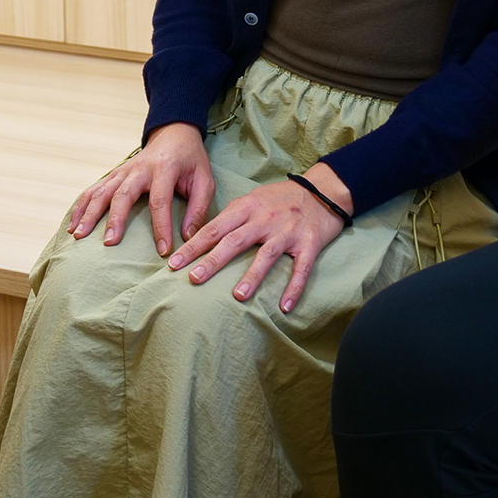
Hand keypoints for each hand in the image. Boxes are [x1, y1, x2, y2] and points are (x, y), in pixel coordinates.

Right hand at [67, 122, 213, 258]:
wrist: (174, 134)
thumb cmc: (191, 160)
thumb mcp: (205, 180)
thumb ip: (199, 208)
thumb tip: (188, 237)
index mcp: (165, 168)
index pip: (160, 200)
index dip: (161, 227)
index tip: (163, 250)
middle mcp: (140, 168)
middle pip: (123, 194)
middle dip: (115, 219)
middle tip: (109, 243)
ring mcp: (123, 170)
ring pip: (102, 191)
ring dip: (89, 213)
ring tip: (79, 236)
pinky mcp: (114, 174)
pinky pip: (94, 189)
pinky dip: (81, 206)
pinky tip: (73, 225)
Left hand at [162, 163, 354, 312]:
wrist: (324, 190)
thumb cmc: (283, 197)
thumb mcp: (254, 198)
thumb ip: (233, 215)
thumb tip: (205, 235)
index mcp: (248, 207)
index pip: (215, 228)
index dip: (194, 246)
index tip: (174, 263)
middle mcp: (265, 219)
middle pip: (235, 240)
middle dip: (213, 260)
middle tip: (194, 278)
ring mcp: (288, 231)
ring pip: (266, 255)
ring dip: (252, 276)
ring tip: (238, 296)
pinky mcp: (309, 243)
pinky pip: (301, 269)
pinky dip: (294, 288)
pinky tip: (285, 307)